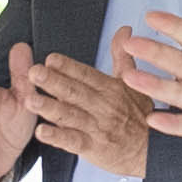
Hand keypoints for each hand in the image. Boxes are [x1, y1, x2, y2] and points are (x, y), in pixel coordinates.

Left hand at [21, 51, 155, 178]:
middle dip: (53, 82)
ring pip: (70, 115)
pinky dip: (57, 137)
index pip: (86, 74)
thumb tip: (124, 31)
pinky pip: (73, 141)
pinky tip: (41, 132)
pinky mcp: (93, 147)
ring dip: (50, 107)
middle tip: (33, 72)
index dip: (68, 66)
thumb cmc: (139, 115)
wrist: (151, 149)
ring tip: (31, 100)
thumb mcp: (134, 83)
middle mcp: (103, 106)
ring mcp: (97, 127)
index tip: (50, 59)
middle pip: (75, 92)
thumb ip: (122, 57)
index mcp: (110, 88)